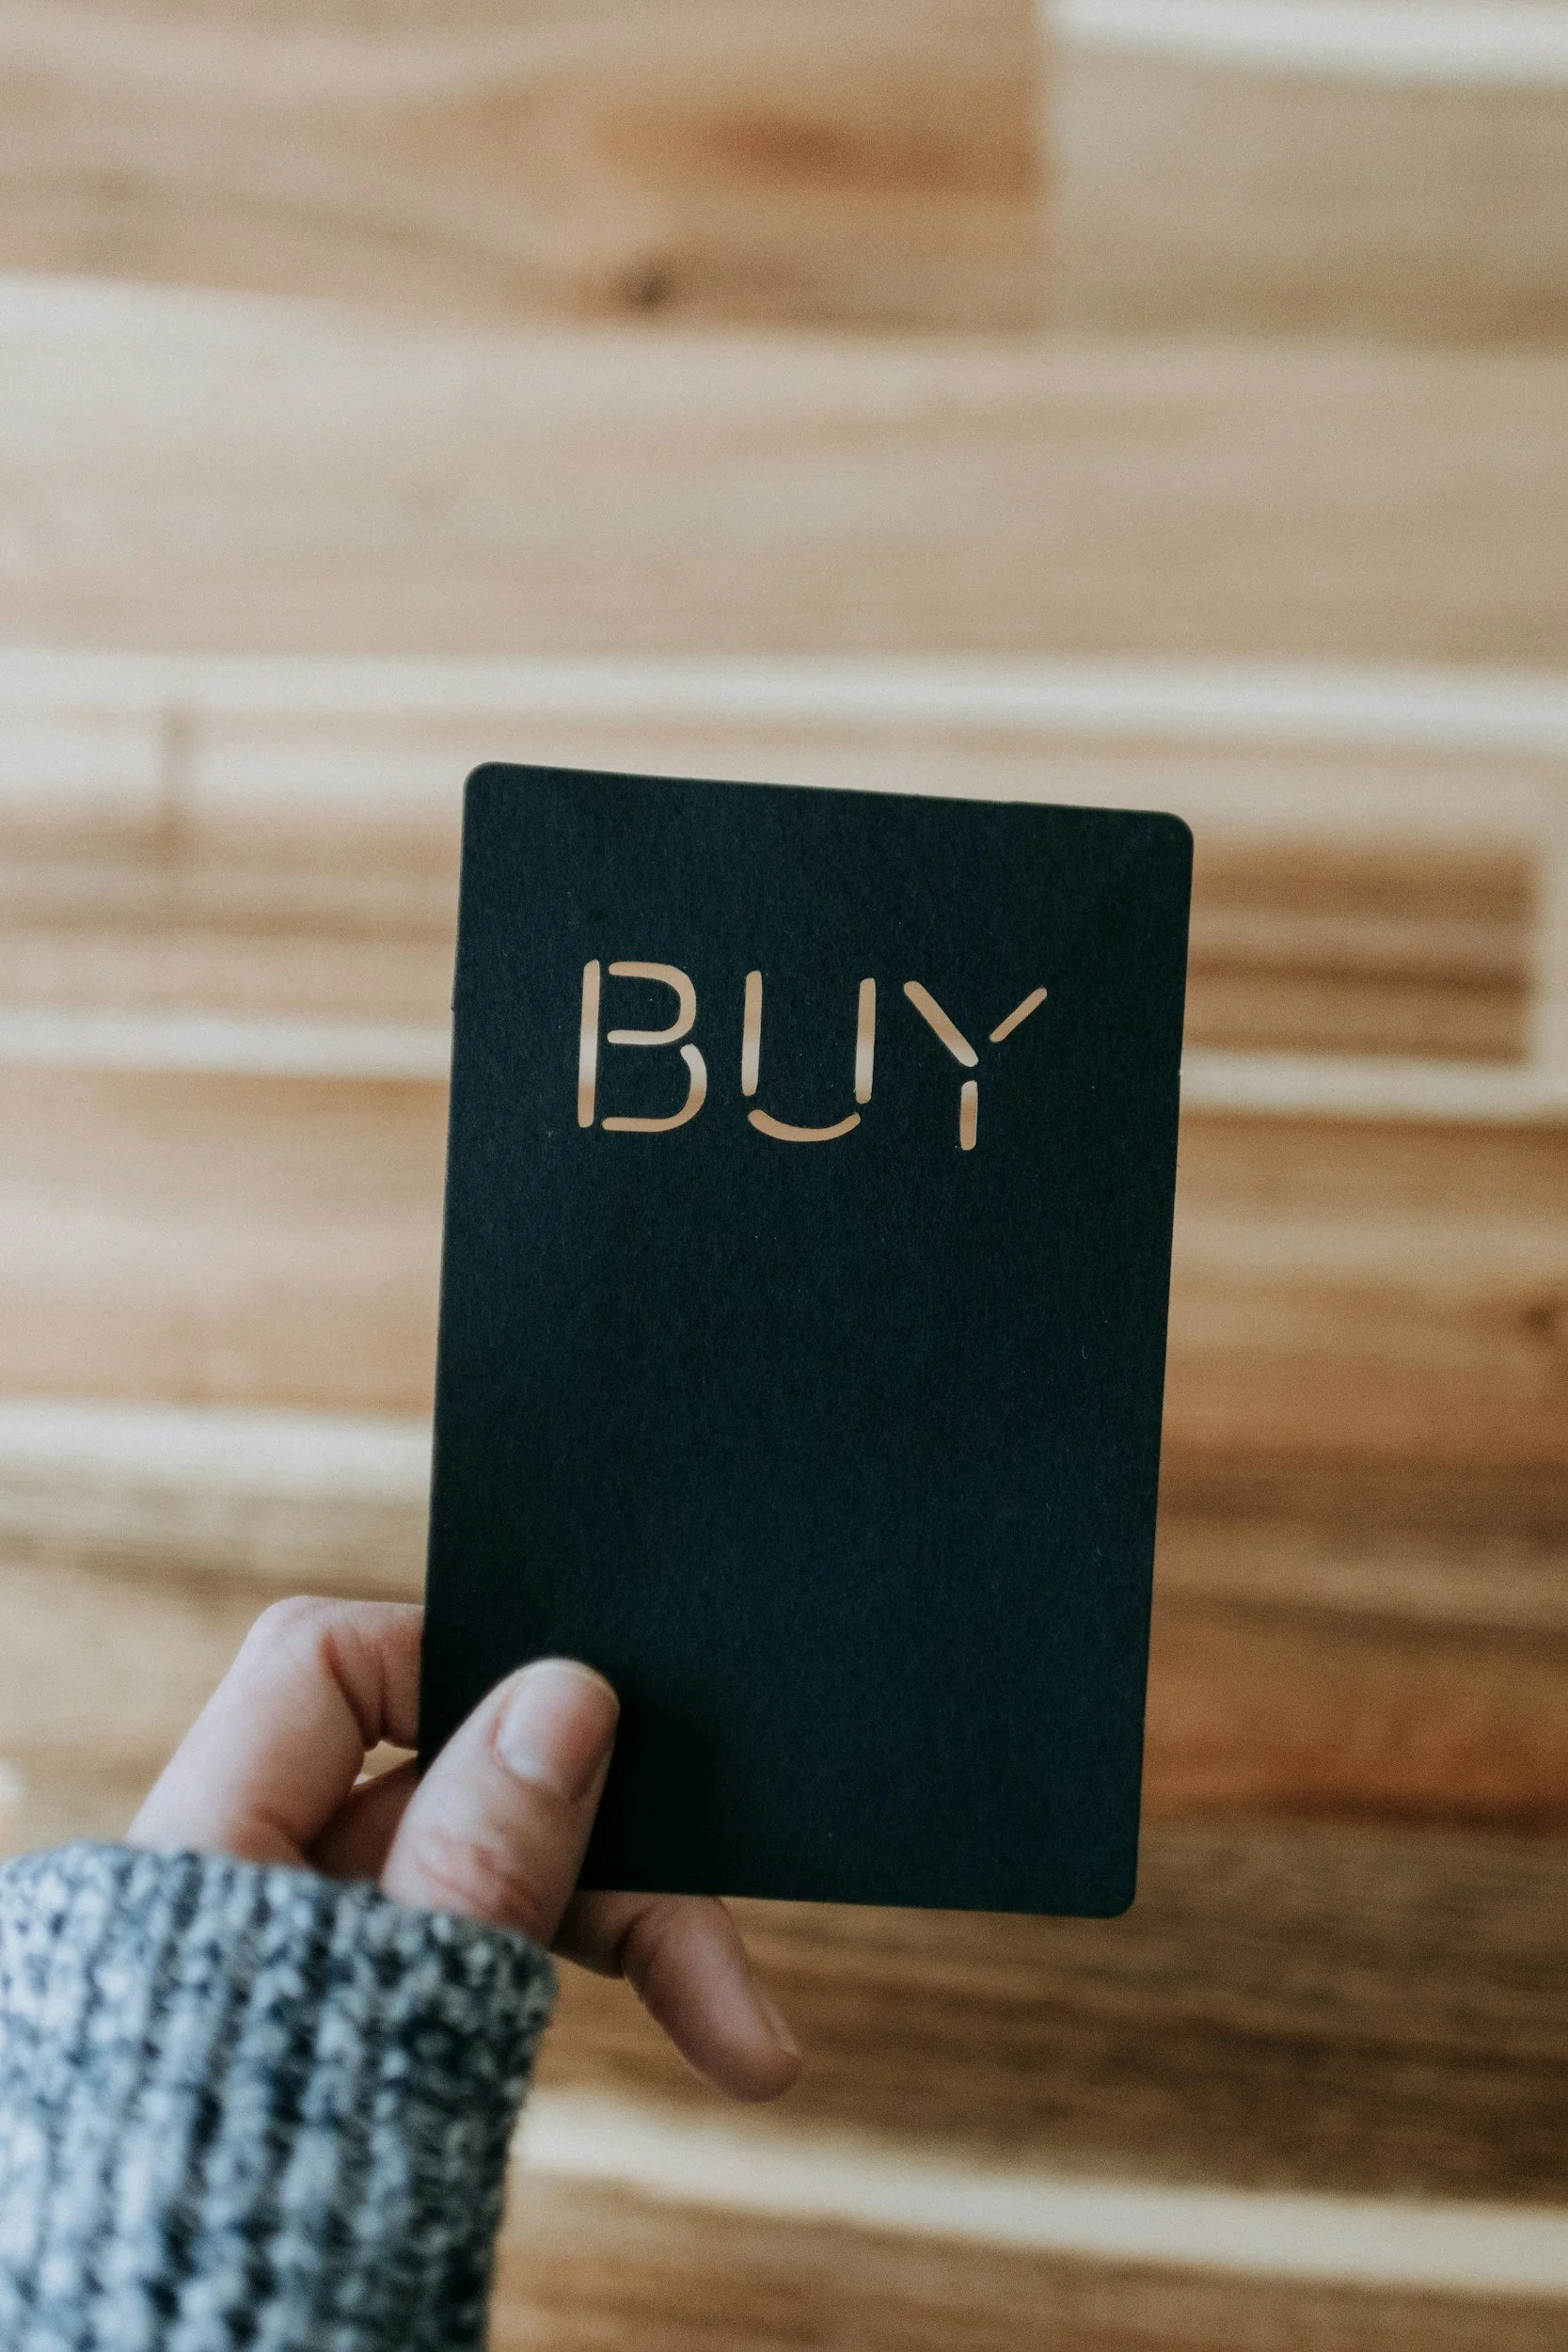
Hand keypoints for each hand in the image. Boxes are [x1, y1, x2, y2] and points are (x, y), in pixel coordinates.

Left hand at [129, 1596, 798, 2100]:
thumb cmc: (239, 2235)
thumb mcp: (383, 2026)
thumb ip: (474, 1856)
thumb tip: (567, 1692)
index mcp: (198, 1858)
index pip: (332, 1665)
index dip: (464, 1665)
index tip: (607, 1734)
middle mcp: (234, 1897)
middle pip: (439, 1789)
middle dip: (603, 1856)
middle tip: (734, 1982)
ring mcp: (280, 1975)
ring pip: (471, 1884)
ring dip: (618, 1939)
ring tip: (744, 2043)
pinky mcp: (323, 2038)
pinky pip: (457, 1960)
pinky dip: (561, 1991)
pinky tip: (672, 2038)